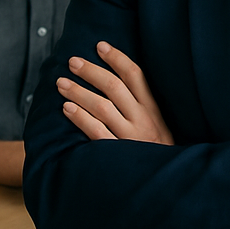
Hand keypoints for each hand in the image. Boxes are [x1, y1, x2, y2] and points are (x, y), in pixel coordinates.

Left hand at [57, 41, 173, 144]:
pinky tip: (67, 109)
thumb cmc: (156, 152)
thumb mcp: (158, 125)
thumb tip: (119, 82)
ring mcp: (129, 135)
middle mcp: (142, 118)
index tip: (100, 45)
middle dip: (91, 71)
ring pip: (102, 106)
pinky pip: (96, 132)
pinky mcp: (117, 153)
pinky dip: (80, 118)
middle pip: (114, 86)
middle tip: (72, 62)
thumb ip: (142, 106)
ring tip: (61, 83)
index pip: (135, 75)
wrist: (167, 182)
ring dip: (79, 92)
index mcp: (152, 108)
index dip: (117, 58)